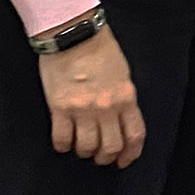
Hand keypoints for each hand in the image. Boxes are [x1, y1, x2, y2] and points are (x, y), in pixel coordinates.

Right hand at [35, 24, 144, 168]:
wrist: (74, 34)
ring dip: (85, 152)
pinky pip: (62, 138)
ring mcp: (82, 109)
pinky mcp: (60, 108)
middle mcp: (106, 107)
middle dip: (106, 157)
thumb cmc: (99, 49)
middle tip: (101, 157)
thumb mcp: (123, 73)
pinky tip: (64, 143)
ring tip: (82, 149)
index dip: (131, 153)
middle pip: (111, 146)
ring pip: (87, 146)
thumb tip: (120, 118)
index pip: (134, 134)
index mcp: (126, 97)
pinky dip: (63, 145)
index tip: (125, 160)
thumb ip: (123, 98)